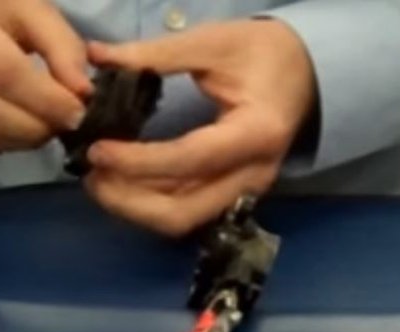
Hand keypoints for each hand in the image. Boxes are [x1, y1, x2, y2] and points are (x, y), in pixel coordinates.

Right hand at [0, 0, 90, 153]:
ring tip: (40, 129)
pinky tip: (11, 130)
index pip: (3, 70)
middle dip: (32, 127)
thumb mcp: (22, 5)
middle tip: (60, 127)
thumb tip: (80, 92)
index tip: (77, 112)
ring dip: (15, 140)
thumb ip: (59, 43)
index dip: (45, 99)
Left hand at [84, 19, 316, 235]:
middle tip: (92, 175)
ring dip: (132, 207)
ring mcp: (242, 192)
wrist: (307, 72)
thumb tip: (96, 56)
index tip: (98, 150)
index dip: (138, 162)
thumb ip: (155, 55)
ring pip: (179, 220)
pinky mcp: (229, 196)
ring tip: (97, 178)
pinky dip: (146, 202)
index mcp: (255, 133)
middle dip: (129, 201)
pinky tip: (120, 181)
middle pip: (182, 213)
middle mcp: (252, 175)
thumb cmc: (264, 53)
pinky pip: (183, 210)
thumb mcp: (214, 43)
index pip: (188, 161)